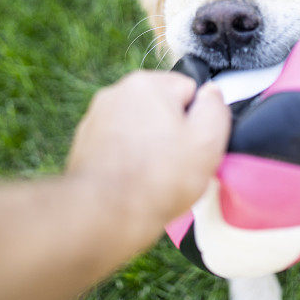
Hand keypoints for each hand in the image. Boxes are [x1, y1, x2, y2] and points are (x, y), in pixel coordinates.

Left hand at [66, 71, 229, 238]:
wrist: (104, 215)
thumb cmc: (158, 179)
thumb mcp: (208, 141)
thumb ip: (216, 108)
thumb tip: (211, 94)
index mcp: (146, 84)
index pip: (189, 91)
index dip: (198, 121)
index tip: (194, 145)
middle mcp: (116, 93)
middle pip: (162, 108)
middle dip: (171, 132)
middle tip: (176, 164)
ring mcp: (96, 118)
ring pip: (139, 128)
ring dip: (149, 145)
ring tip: (154, 177)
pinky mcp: (84, 144)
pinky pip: (119, 145)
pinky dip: (127, 159)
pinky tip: (132, 181)